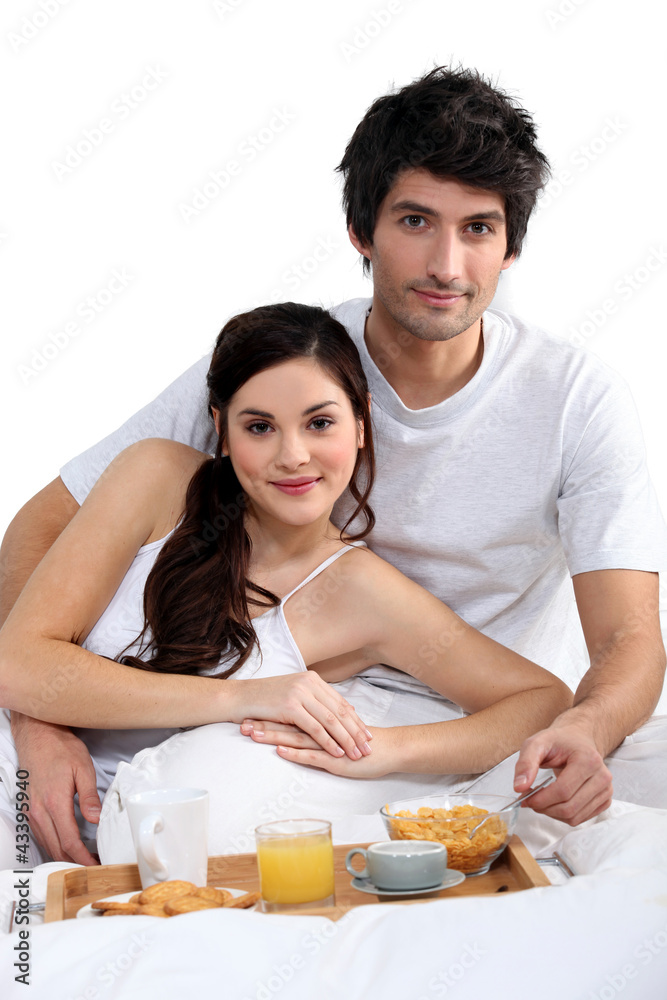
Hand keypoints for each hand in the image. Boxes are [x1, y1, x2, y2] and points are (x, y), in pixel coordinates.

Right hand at [12, 714, 100, 864]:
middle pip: (57, 848)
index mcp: (55, 802)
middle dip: (75, 863)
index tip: (96, 866)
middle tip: (93, 869)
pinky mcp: (29, 809)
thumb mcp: (82, 768)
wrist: (37, 735)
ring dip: (64, 856)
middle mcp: (39, 811)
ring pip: (47, 844)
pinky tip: (65, 847)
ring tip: (83, 861)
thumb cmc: (60, 748)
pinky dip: (54, 845)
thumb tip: (96, 819)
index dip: (84, 859)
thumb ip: (89, 796)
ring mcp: (31, 811)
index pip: (70, 841)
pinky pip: (41, 835)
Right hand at [230, 671, 372, 760]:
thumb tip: (334, 712)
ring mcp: (300, 694)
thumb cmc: (264, 699)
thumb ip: (313, 700)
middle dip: (356, 731)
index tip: (367, 735)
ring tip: (357, 754)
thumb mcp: (293, 694)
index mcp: (312, 679)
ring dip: (346, 739)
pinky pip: (315, 728)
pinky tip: (337, 753)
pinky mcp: (291, 707)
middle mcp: (309, 684)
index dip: (355, 720)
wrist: (239, 697)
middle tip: (368, 747)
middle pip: (340, 711)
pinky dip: (328, 742)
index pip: (341, 703)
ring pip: (331, 720)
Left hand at [241, 720, 396, 777]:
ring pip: (296, 737)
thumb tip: (299, 726)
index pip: (290, 716)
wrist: (388, 749)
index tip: (247, 714)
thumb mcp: (335, 734)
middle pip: (288, 724)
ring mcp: (328, 744)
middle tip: (242, 722)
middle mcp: (322, 729)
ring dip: (273, 735)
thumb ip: (318, 729)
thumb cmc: (360, 743)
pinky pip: (313, 755)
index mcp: (320, 722)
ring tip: (253, 734)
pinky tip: (281, 750)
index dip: (269, 716)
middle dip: (264, 724)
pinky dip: (296, 752)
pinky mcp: (335, 759)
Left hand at [513, 722, 612, 824]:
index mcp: (588, 760)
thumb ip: (526, 763)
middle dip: (544, 808)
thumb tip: (519, 787)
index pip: (563, 791)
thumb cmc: (558, 741)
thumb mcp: (537, 743)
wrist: (577, 740)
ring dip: (552, 814)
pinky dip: (563, 816)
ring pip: (574, 817)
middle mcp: (602, 776)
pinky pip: (580, 819)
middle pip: (569, 807)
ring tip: (542, 799)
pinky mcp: (605, 800)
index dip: (541, 799)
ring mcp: (606, 790)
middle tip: (530, 800)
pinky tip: (555, 802)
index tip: (525, 798)